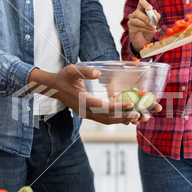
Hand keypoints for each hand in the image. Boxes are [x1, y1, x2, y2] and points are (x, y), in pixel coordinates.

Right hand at [28, 65, 144, 125]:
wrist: (53, 88)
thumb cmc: (63, 77)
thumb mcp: (72, 70)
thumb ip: (84, 71)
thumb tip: (97, 73)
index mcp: (83, 101)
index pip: (103, 107)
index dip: (117, 107)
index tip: (130, 104)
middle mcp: (86, 111)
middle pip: (108, 118)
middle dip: (123, 116)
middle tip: (138, 113)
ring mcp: (87, 114)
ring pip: (107, 121)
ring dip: (121, 120)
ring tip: (135, 116)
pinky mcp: (89, 114)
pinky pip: (104, 119)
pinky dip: (115, 119)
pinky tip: (125, 115)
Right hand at [128, 0, 160, 51]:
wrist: (145, 40)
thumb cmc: (149, 29)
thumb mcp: (155, 23)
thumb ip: (156, 17)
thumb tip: (155, 11)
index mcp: (141, 10)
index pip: (141, 2)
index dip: (145, 4)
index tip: (150, 9)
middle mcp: (134, 14)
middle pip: (137, 13)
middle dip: (147, 19)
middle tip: (154, 24)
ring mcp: (131, 21)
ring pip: (136, 21)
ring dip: (146, 25)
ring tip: (153, 28)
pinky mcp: (130, 28)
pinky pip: (137, 28)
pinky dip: (145, 29)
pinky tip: (150, 31)